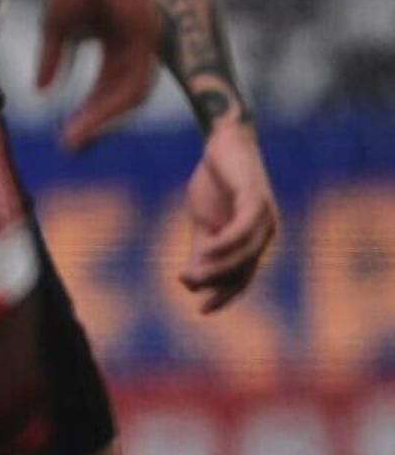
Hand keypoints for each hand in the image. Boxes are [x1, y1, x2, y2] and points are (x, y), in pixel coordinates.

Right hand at [38, 0, 156, 149]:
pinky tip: (93, 115)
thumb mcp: (58, 24)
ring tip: (77, 136)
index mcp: (113, 44)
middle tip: (70, 145)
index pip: (101, 88)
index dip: (86, 112)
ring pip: (128, 96)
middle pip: (116, 98)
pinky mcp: (149, 42)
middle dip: (94, 123)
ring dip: (102, 118)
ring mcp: (144, 47)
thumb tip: (41, 89)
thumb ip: (52, 57)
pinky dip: (114, 101)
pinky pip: (136, 80)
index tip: (65, 134)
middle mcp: (132, 51)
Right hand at [175, 116, 279, 312]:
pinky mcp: (255, 198)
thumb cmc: (216, 181)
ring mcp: (264, 215)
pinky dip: (225, 242)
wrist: (221, 143)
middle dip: (217, 282)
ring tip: (190, 274)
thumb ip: (201, 248)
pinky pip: (243, 228)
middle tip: (188, 286)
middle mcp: (266, 232)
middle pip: (245, 268)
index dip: (225, 295)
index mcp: (254, 240)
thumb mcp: (203, 220)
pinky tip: (205, 249)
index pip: (243, 276)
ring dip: (217, 267)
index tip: (203, 311)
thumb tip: (191, 280)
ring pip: (245, 252)